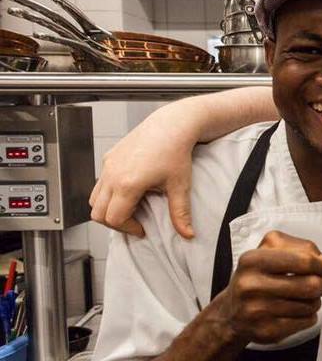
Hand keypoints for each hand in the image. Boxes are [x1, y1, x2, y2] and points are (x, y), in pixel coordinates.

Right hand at [89, 104, 199, 237]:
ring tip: (132, 207)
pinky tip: (130, 190)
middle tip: (135, 223)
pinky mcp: (109, 157)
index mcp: (127, 184)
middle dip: (115, 222)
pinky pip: (100, 182)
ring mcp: (108, 165)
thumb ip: (180, 214)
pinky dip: (108, 193)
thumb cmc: (176, 152)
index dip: (128, 228)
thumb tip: (188, 235)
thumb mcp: (180, 186)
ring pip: (94, 198)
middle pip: (98, 213)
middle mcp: (112, 175)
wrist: (172, 125)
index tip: (142, 229)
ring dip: (108, 208)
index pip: (114, 218)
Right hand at [217, 231, 321, 344]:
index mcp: (253, 260)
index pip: (303, 260)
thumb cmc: (256, 277)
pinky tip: (300, 312)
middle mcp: (251, 285)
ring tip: (306, 298)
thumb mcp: (267, 252)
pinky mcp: (266, 331)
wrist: (230, 313)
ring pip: (309, 305)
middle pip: (310, 285)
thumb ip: (298, 248)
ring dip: (315, 301)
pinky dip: (309, 316)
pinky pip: (304, 322)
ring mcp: (257, 311)